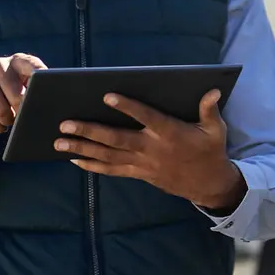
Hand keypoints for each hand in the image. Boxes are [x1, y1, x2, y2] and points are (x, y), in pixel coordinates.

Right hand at [0, 53, 46, 146]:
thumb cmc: (10, 95)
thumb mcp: (24, 89)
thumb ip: (36, 91)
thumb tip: (49, 104)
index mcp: (18, 61)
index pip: (33, 66)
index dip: (41, 76)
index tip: (48, 86)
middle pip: (17, 95)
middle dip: (22, 111)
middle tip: (24, 116)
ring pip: (1, 110)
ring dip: (8, 121)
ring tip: (11, 120)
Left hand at [56, 90, 246, 210]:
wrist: (208, 184)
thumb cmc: (210, 151)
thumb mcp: (216, 129)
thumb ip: (209, 109)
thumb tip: (213, 90)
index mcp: (169, 133)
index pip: (146, 117)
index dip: (127, 107)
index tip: (107, 96)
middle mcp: (152, 149)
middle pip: (116, 139)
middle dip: (90, 131)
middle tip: (65, 123)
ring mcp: (143, 164)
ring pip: (108, 156)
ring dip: (83, 148)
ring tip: (59, 141)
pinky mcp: (139, 174)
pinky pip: (112, 170)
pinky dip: (93, 165)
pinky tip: (74, 159)